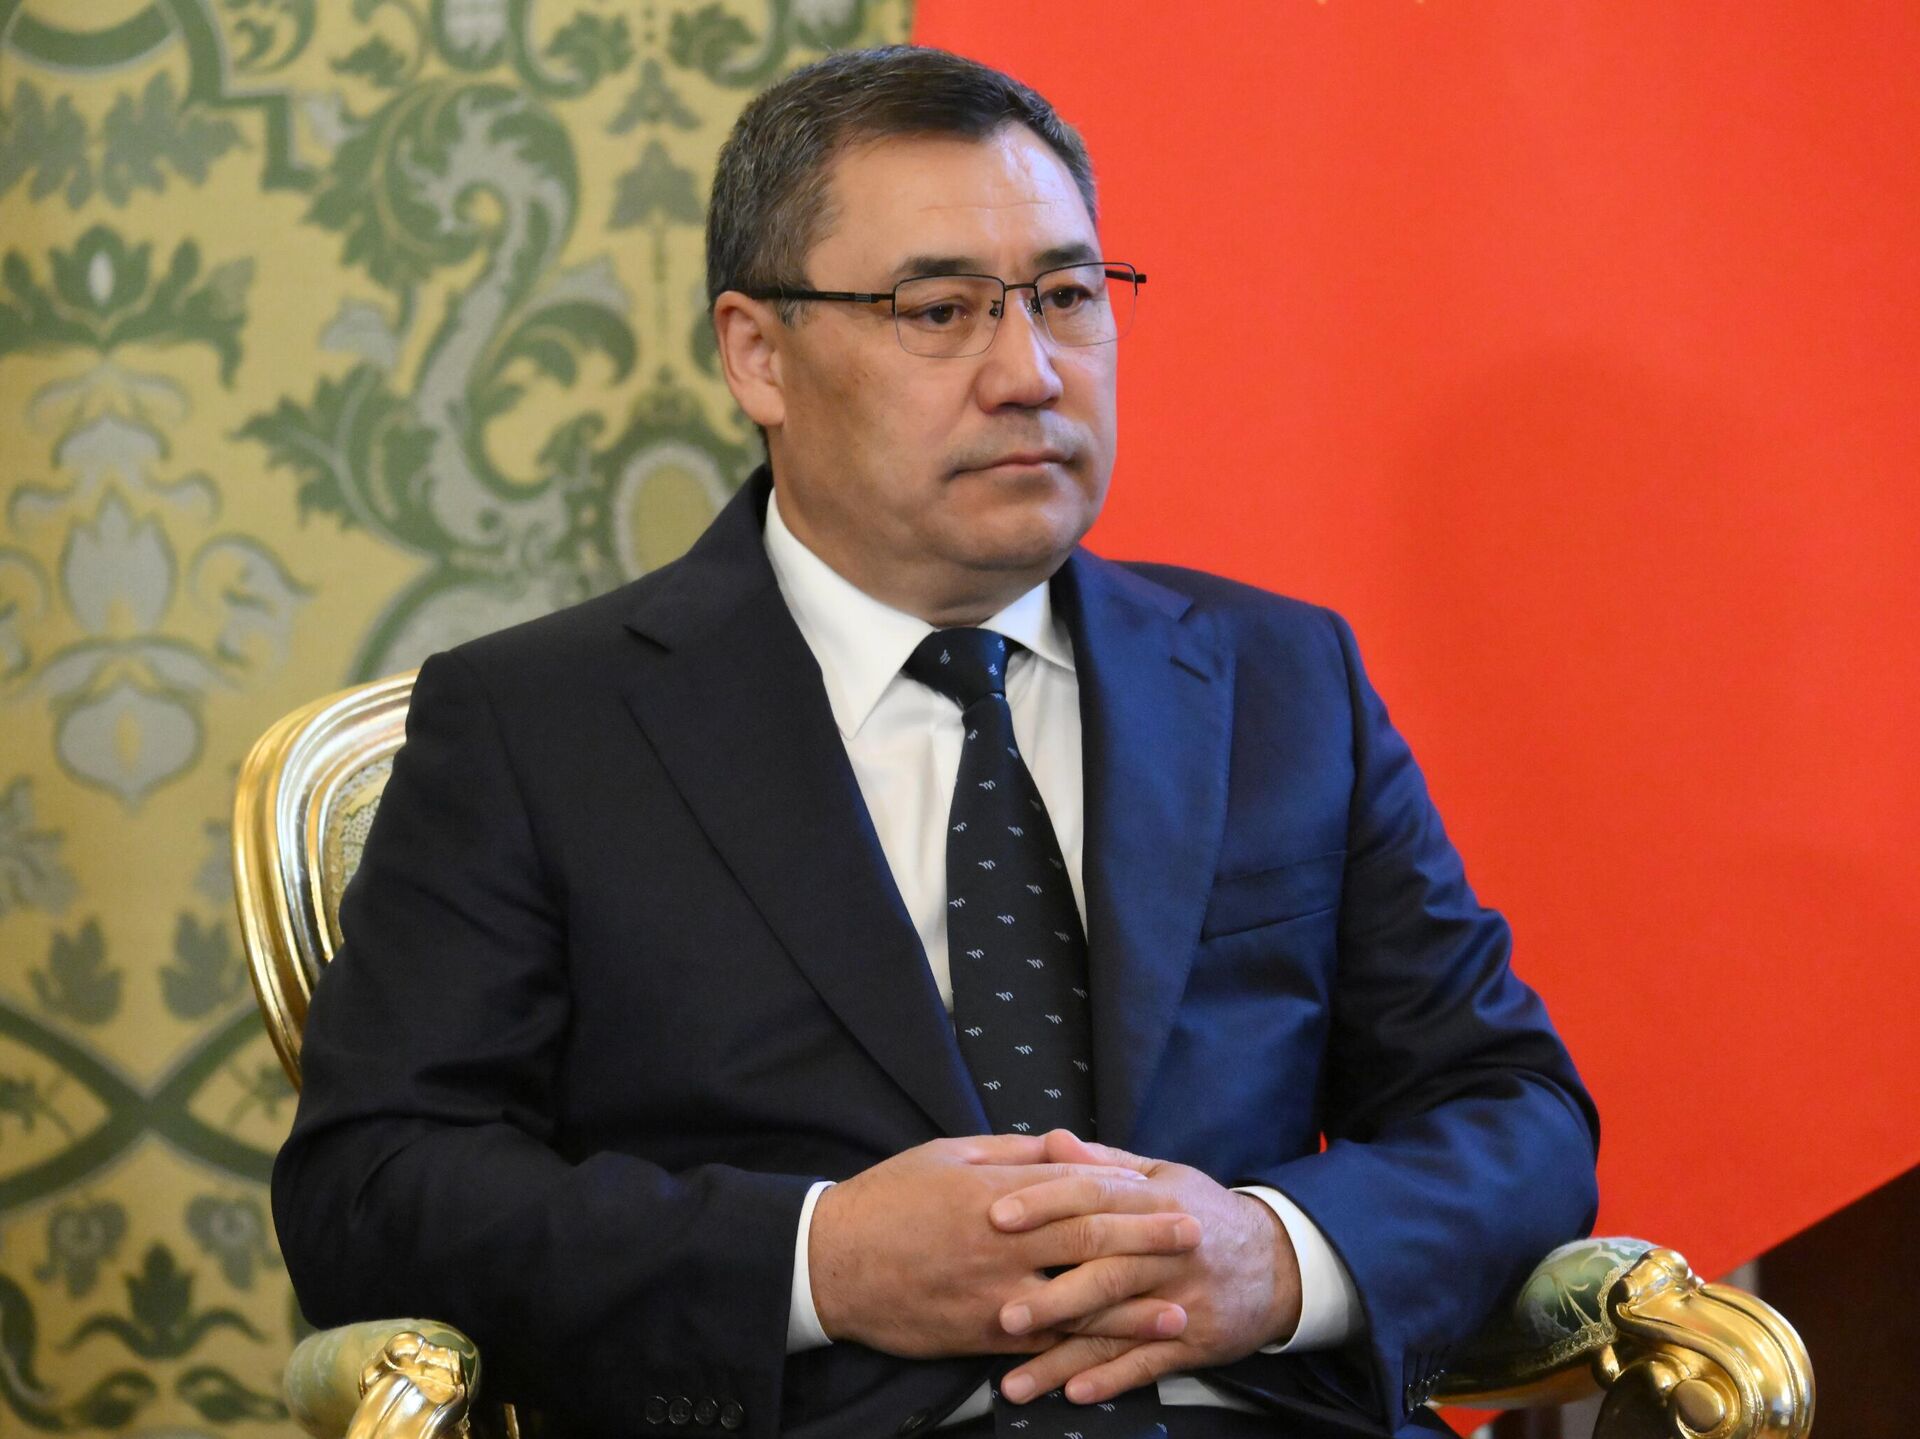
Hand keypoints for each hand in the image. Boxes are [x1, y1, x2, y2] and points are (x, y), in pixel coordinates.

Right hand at [808, 1134, 1201, 1357]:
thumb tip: (1063, 1143)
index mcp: (996, 1192)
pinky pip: (1041, 1344)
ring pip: (1074, 1303)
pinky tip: (1116, 1353)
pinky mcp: (978, 1335)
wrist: (831, 1263)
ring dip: (1131, 1309)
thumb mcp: (947, 1155)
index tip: (1167, 1191)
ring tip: (1177, 1312)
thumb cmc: (889, 1199)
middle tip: (1194, 1238)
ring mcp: (992, 1294)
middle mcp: (1001, 1244)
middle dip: (1147, 1240)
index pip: (1076, 1188)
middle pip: (1088, 1241)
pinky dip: (1082, 1350)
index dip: (1127, 1193)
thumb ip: (1011, 1153)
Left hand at [991, 1130, 1302, 1405]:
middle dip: (1049, 1296)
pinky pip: (1147, 1365)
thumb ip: (1103, 1163)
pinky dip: (1111, 1380)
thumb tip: (1050, 1140)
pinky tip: (1074, 1393)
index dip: (1045, 1205)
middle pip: (1103, 1271)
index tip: (996, 1217)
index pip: (1093, 1198)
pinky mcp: (1194, 1342)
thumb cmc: (1202, 1213)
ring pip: (1116, 1328)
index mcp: (1155, 1201)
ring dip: (1064, 1356)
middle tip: (997, 1313)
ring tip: (1015, 1381)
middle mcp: (1167, 1251)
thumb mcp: (1162, 1176)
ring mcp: (1181, 1301)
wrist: (1279, 1262)